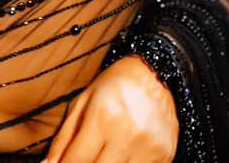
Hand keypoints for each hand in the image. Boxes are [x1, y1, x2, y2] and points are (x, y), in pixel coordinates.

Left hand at [43, 55, 178, 162]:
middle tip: (83, 158)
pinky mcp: (165, 157)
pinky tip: (118, 158)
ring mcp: (149, 149)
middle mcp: (127, 134)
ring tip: (101, 156)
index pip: (75, 162)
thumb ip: (63, 139)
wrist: (156, 73)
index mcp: (102, 117)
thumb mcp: (82, 103)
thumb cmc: (113, 86)